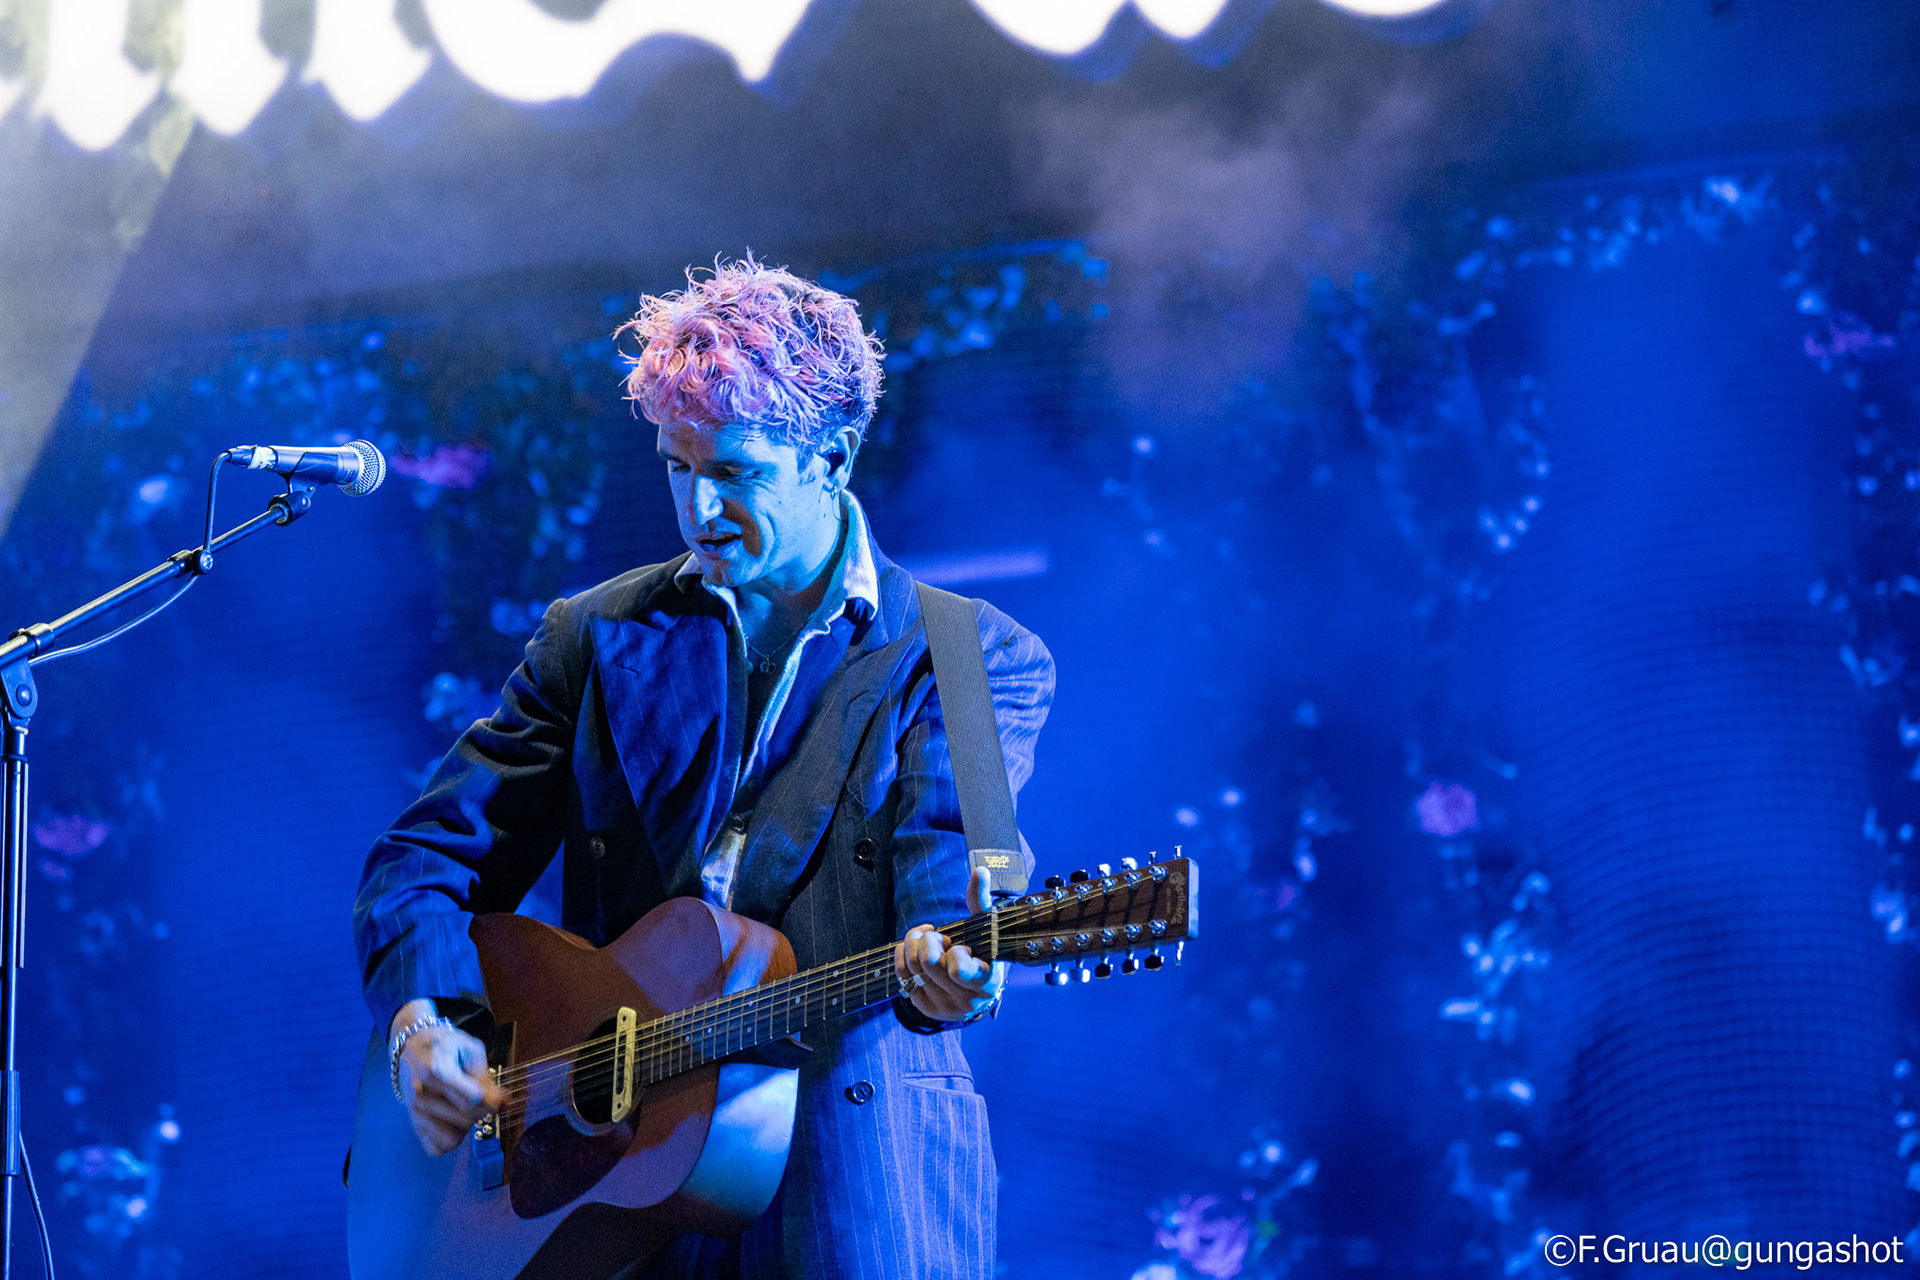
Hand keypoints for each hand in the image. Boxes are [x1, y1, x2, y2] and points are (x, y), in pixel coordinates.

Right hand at [390, 999, 506, 1156]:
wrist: (413, 1048)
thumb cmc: (447, 1046)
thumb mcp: (470, 1050)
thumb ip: (486, 1078)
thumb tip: (504, 1103)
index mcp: (435, 1069)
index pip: (471, 1099)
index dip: (492, 1102)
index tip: (502, 1099)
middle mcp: (420, 1094)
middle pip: (466, 1117)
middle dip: (483, 1110)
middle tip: (482, 1096)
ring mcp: (414, 1112)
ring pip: (454, 1137)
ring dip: (466, 1125)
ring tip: (463, 1106)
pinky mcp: (414, 1126)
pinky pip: (440, 1148)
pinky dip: (451, 1138)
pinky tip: (453, 1119)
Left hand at [895, 866, 1007, 1022]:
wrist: (975, 988)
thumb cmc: (981, 952)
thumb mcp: (985, 930)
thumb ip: (981, 901)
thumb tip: (980, 870)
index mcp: (987, 981)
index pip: (960, 969)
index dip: (954, 952)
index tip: (960, 946)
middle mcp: (966, 1000)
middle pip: (929, 961)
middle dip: (929, 940)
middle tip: (938, 936)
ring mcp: (944, 1007)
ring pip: (913, 966)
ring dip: (915, 942)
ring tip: (927, 937)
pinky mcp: (925, 1007)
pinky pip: (901, 974)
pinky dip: (903, 954)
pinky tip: (915, 948)